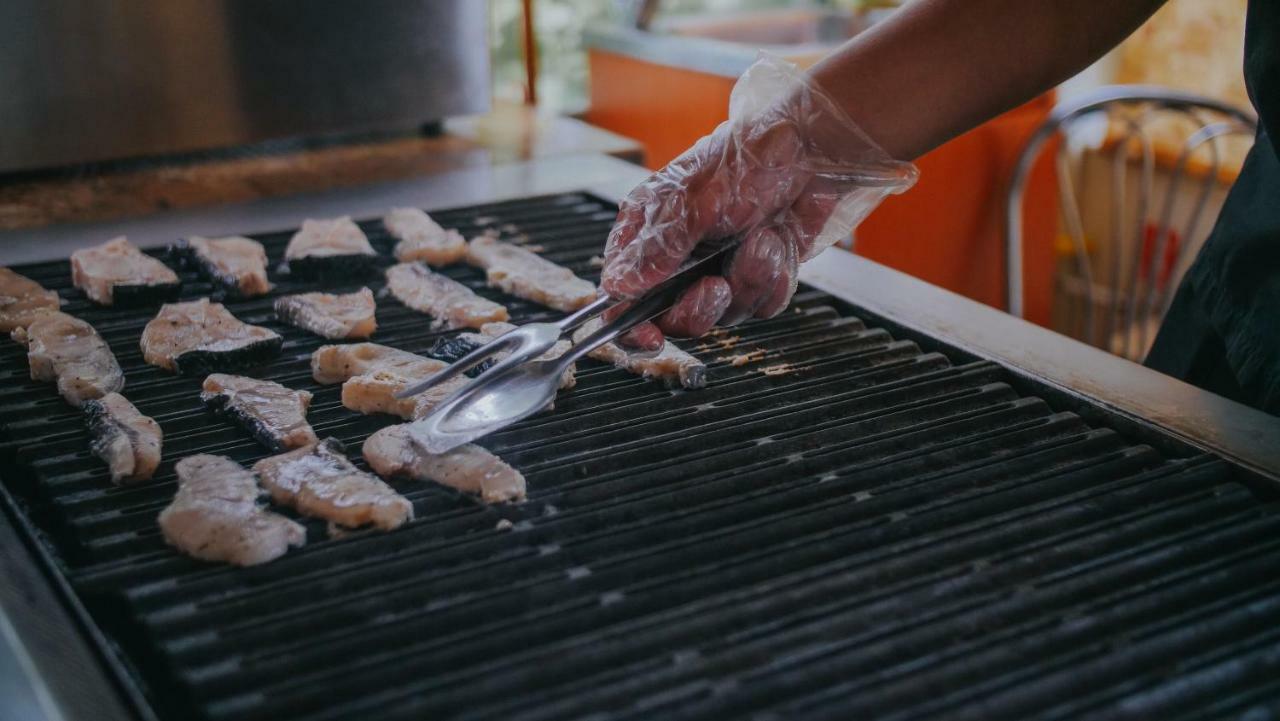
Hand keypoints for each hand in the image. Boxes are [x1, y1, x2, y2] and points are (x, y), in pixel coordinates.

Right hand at [600, 53, 916, 348]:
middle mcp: (679, 256)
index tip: (650, 335)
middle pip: (673, 318)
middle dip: (700, 308)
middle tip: (717, 286)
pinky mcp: (758, 276)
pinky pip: (762, 304)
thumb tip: (618, 287)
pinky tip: (779, 241)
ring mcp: (719, 268)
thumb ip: (656, 250)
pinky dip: (775, 278)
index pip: (621, 296)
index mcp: (648, 233)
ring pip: (725, 315)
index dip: (630, 324)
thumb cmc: (749, 158)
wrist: (814, 151)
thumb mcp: (695, 203)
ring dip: (747, 281)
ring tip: (762, 240)